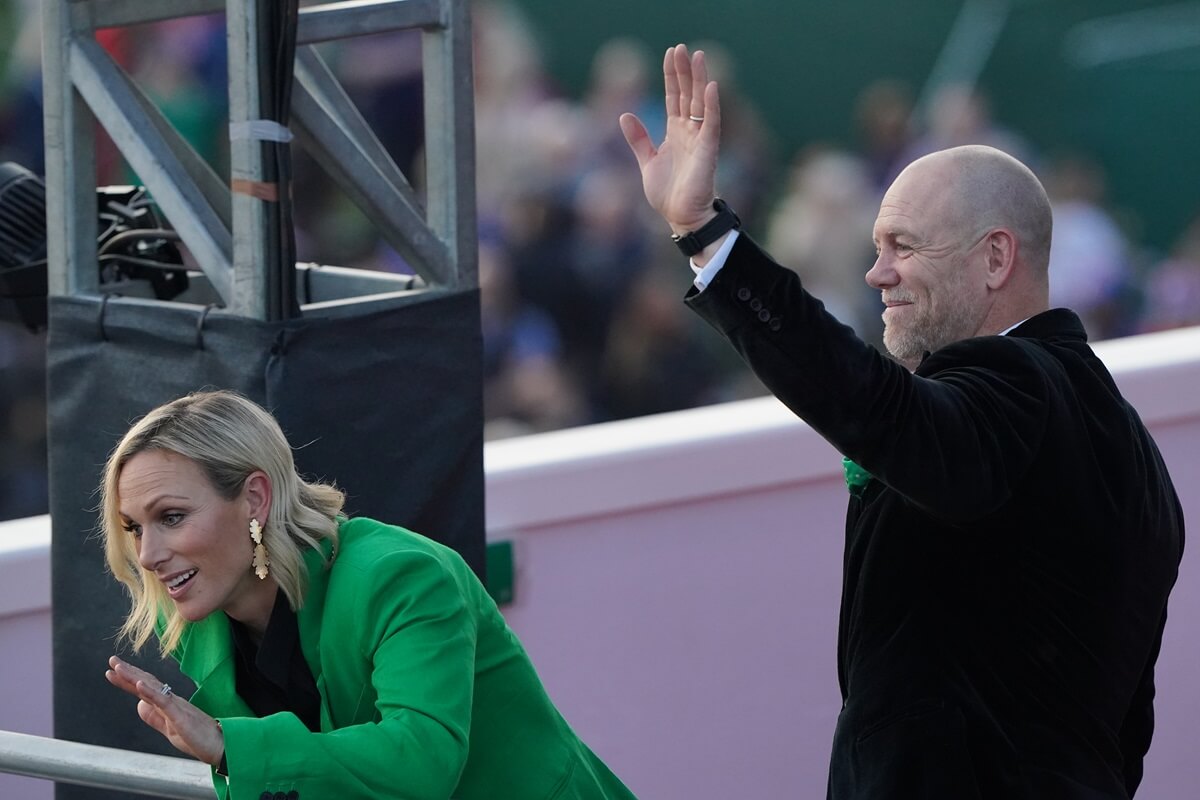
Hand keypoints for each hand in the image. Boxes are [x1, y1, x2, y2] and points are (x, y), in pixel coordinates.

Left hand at [105, 656, 223, 766]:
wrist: (221, 746)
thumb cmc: (198, 739)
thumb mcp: (170, 730)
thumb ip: (154, 718)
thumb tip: (138, 705)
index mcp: (168, 705)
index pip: (146, 689)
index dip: (129, 680)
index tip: (113, 671)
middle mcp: (171, 701)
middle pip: (147, 683)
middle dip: (128, 672)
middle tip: (112, 660)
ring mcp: (176, 707)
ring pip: (152, 688)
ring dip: (134, 677)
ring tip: (119, 667)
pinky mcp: (180, 716)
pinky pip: (163, 701)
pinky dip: (150, 691)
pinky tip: (139, 684)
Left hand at [619, 44, 721, 233]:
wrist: (680, 218)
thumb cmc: (668, 194)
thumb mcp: (647, 162)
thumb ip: (638, 139)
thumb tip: (624, 114)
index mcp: (675, 133)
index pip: (674, 97)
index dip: (671, 76)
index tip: (670, 54)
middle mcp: (689, 132)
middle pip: (687, 94)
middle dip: (684, 71)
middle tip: (681, 47)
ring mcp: (700, 139)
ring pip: (700, 103)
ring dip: (699, 79)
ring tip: (698, 55)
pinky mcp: (708, 150)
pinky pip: (711, 123)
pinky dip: (711, 105)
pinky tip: (710, 86)